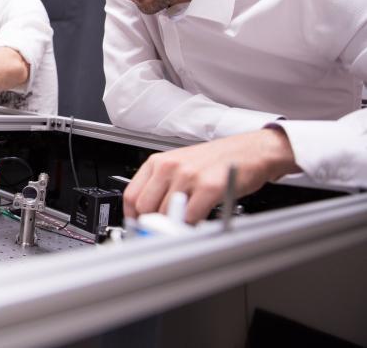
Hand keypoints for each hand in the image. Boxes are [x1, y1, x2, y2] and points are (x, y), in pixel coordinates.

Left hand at [123, 128, 299, 223]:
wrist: (250, 151)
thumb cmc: (216, 160)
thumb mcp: (180, 167)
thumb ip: (161, 188)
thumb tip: (145, 216)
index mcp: (158, 162)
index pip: (131, 196)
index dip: (133, 218)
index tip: (139, 228)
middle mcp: (170, 167)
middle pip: (145, 208)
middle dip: (153, 224)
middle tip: (164, 230)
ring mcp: (189, 176)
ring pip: (166, 215)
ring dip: (175, 225)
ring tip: (185, 222)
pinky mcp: (209, 186)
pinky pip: (191, 216)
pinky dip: (193, 225)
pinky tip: (199, 220)